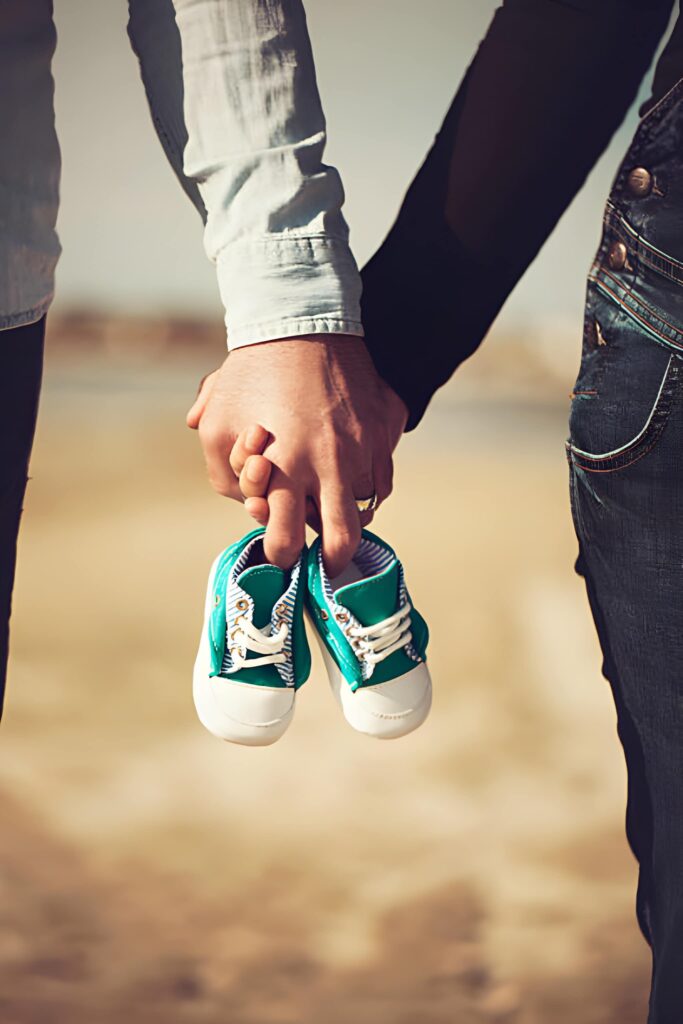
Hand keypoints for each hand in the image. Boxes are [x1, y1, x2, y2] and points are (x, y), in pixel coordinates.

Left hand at [186, 336, 407, 575]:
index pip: (286, 538)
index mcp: (286, 467)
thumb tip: (248, 503)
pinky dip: (367, 485)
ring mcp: (364, 447)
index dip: (282, 556)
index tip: (282, 556)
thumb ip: (222, 473)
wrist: (304, 318)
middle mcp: (331, 464)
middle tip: (326, 564)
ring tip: (333, 509)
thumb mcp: (217, 422)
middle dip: (331, 560)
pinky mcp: (384, 429)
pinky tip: (349, 476)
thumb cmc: (252, 371)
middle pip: (342, 539)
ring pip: (366, 508)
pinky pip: (382, 476)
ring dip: (349, 516)